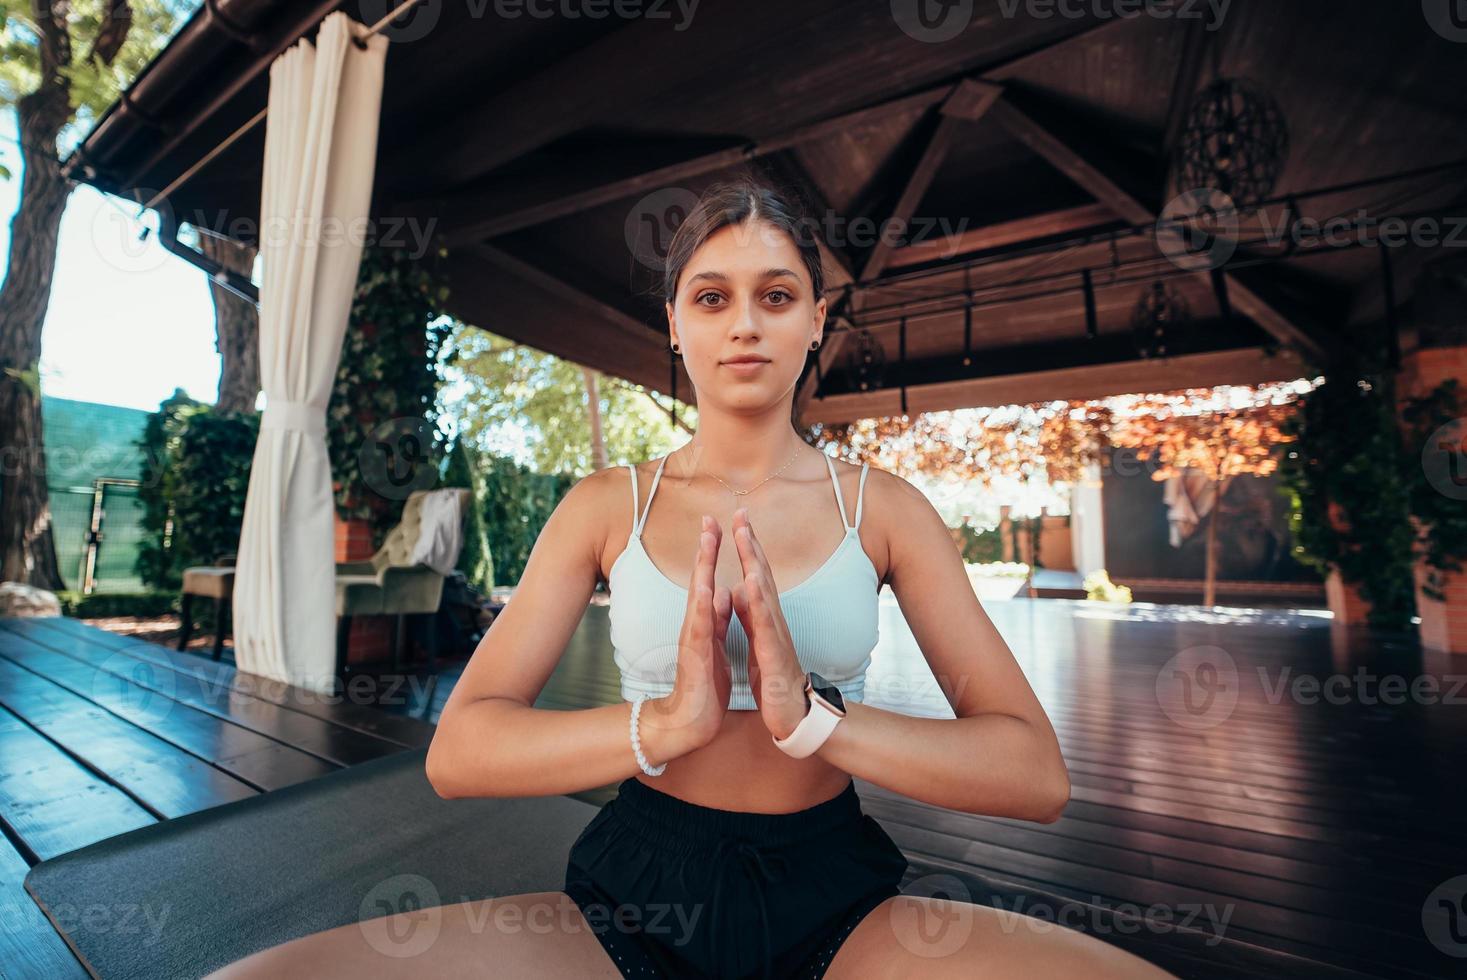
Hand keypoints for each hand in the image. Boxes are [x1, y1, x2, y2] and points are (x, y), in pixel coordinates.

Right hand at [649, 515, 732, 752]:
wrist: (691, 721)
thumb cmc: (704, 684)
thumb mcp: (715, 645)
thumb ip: (717, 619)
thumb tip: (722, 592)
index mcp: (705, 621)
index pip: (708, 580)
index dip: (713, 552)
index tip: (718, 523)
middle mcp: (695, 624)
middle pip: (701, 580)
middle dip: (705, 549)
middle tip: (709, 518)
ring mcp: (693, 639)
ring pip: (698, 597)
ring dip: (702, 569)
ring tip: (707, 542)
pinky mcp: (695, 657)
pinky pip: (700, 628)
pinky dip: (703, 608)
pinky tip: (708, 590)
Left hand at [728, 507, 809, 741]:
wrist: (792, 713)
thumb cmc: (774, 677)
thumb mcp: (758, 640)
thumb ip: (751, 614)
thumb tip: (740, 589)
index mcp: (765, 617)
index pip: (755, 574)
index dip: (747, 546)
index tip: (737, 519)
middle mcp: (773, 619)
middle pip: (762, 574)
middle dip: (751, 543)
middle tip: (741, 513)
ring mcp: (776, 634)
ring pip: (765, 593)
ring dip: (755, 563)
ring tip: (745, 537)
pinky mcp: (774, 654)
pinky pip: (765, 625)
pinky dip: (758, 602)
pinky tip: (750, 584)